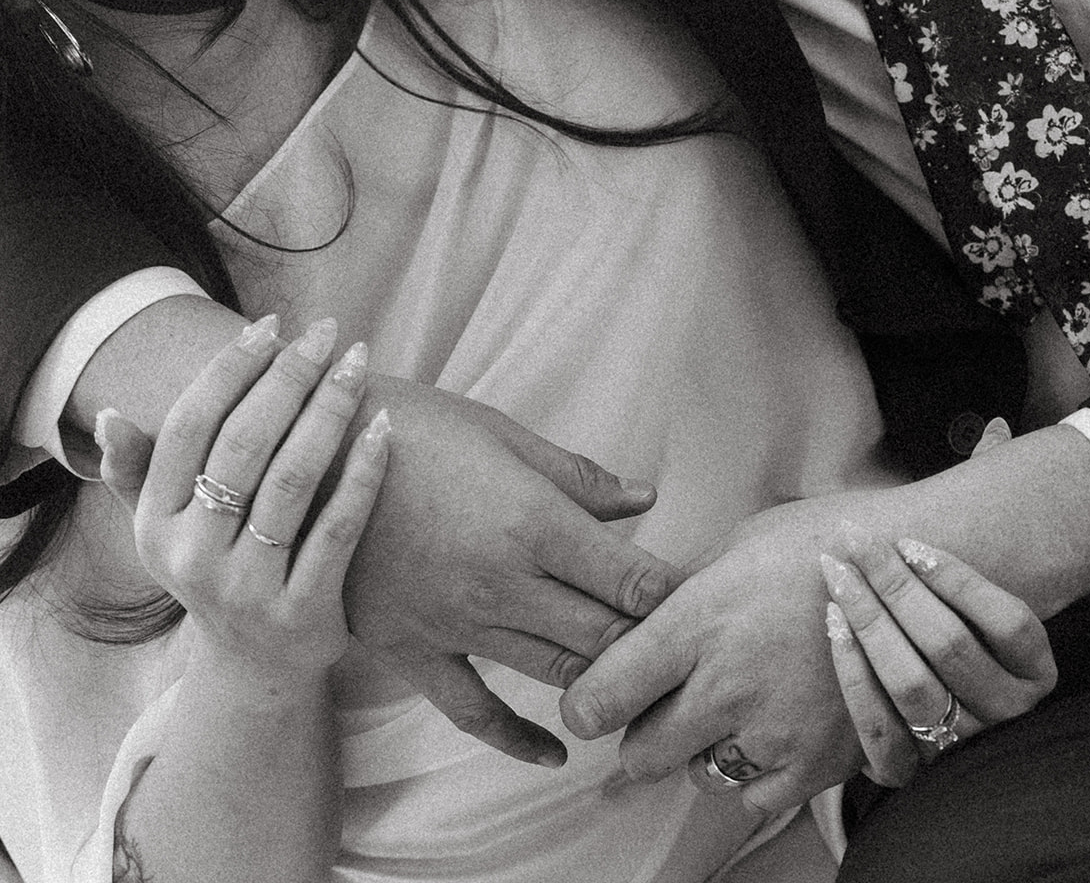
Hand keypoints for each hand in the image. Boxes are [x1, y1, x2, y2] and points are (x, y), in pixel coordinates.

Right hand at [97, 317, 387, 674]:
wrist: (253, 671)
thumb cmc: (214, 567)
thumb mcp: (163, 529)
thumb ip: (138, 472)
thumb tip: (112, 415)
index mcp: (155, 524)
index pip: (191, 426)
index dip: (231, 369)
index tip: (273, 325)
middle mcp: (193, 556)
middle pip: (246, 445)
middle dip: (289, 377)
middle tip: (326, 333)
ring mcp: (248, 587)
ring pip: (294, 478)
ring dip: (330, 410)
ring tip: (357, 363)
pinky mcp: (303, 610)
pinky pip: (339, 527)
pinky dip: (364, 472)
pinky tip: (385, 426)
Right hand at [340, 371, 682, 765]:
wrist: (300, 455)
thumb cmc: (411, 427)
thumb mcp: (501, 434)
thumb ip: (577, 477)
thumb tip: (644, 500)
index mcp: (533, 521)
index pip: (631, 579)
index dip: (673, 594)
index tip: (700, 597)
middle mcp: (504, 583)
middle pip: (603, 634)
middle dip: (650, 642)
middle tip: (682, 645)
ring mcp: (458, 625)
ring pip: (554, 670)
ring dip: (602, 681)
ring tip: (640, 686)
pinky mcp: (414, 651)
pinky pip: (475, 711)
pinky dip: (518, 738)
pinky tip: (555, 751)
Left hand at [561, 496, 862, 813]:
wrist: (915, 573)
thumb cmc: (826, 542)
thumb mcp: (739, 541)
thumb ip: (682, 591)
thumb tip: (636, 617)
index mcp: (700, 620)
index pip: (605, 693)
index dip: (586, 702)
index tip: (589, 698)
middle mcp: (729, 685)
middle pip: (641, 752)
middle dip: (640, 731)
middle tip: (659, 702)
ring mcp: (774, 732)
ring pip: (697, 775)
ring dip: (699, 748)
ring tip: (732, 701)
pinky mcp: (816, 766)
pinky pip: (753, 796)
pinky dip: (751, 770)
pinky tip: (768, 725)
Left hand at [821, 537, 1056, 787]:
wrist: (936, 718)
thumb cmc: (953, 635)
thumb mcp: (978, 612)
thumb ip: (957, 580)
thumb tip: (908, 534)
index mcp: (1035, 675)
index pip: (1010, 624)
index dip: (957, 579)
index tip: (908, 542)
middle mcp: (1006, 716)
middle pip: (950, 645)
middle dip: (895, 584)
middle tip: (854, 537)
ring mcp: (961, 749)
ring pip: (912, 684)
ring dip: (868, 620)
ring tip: (838, 573)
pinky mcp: (914, 774)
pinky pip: (879, 728)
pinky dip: (853, 673)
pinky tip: (834, 624)